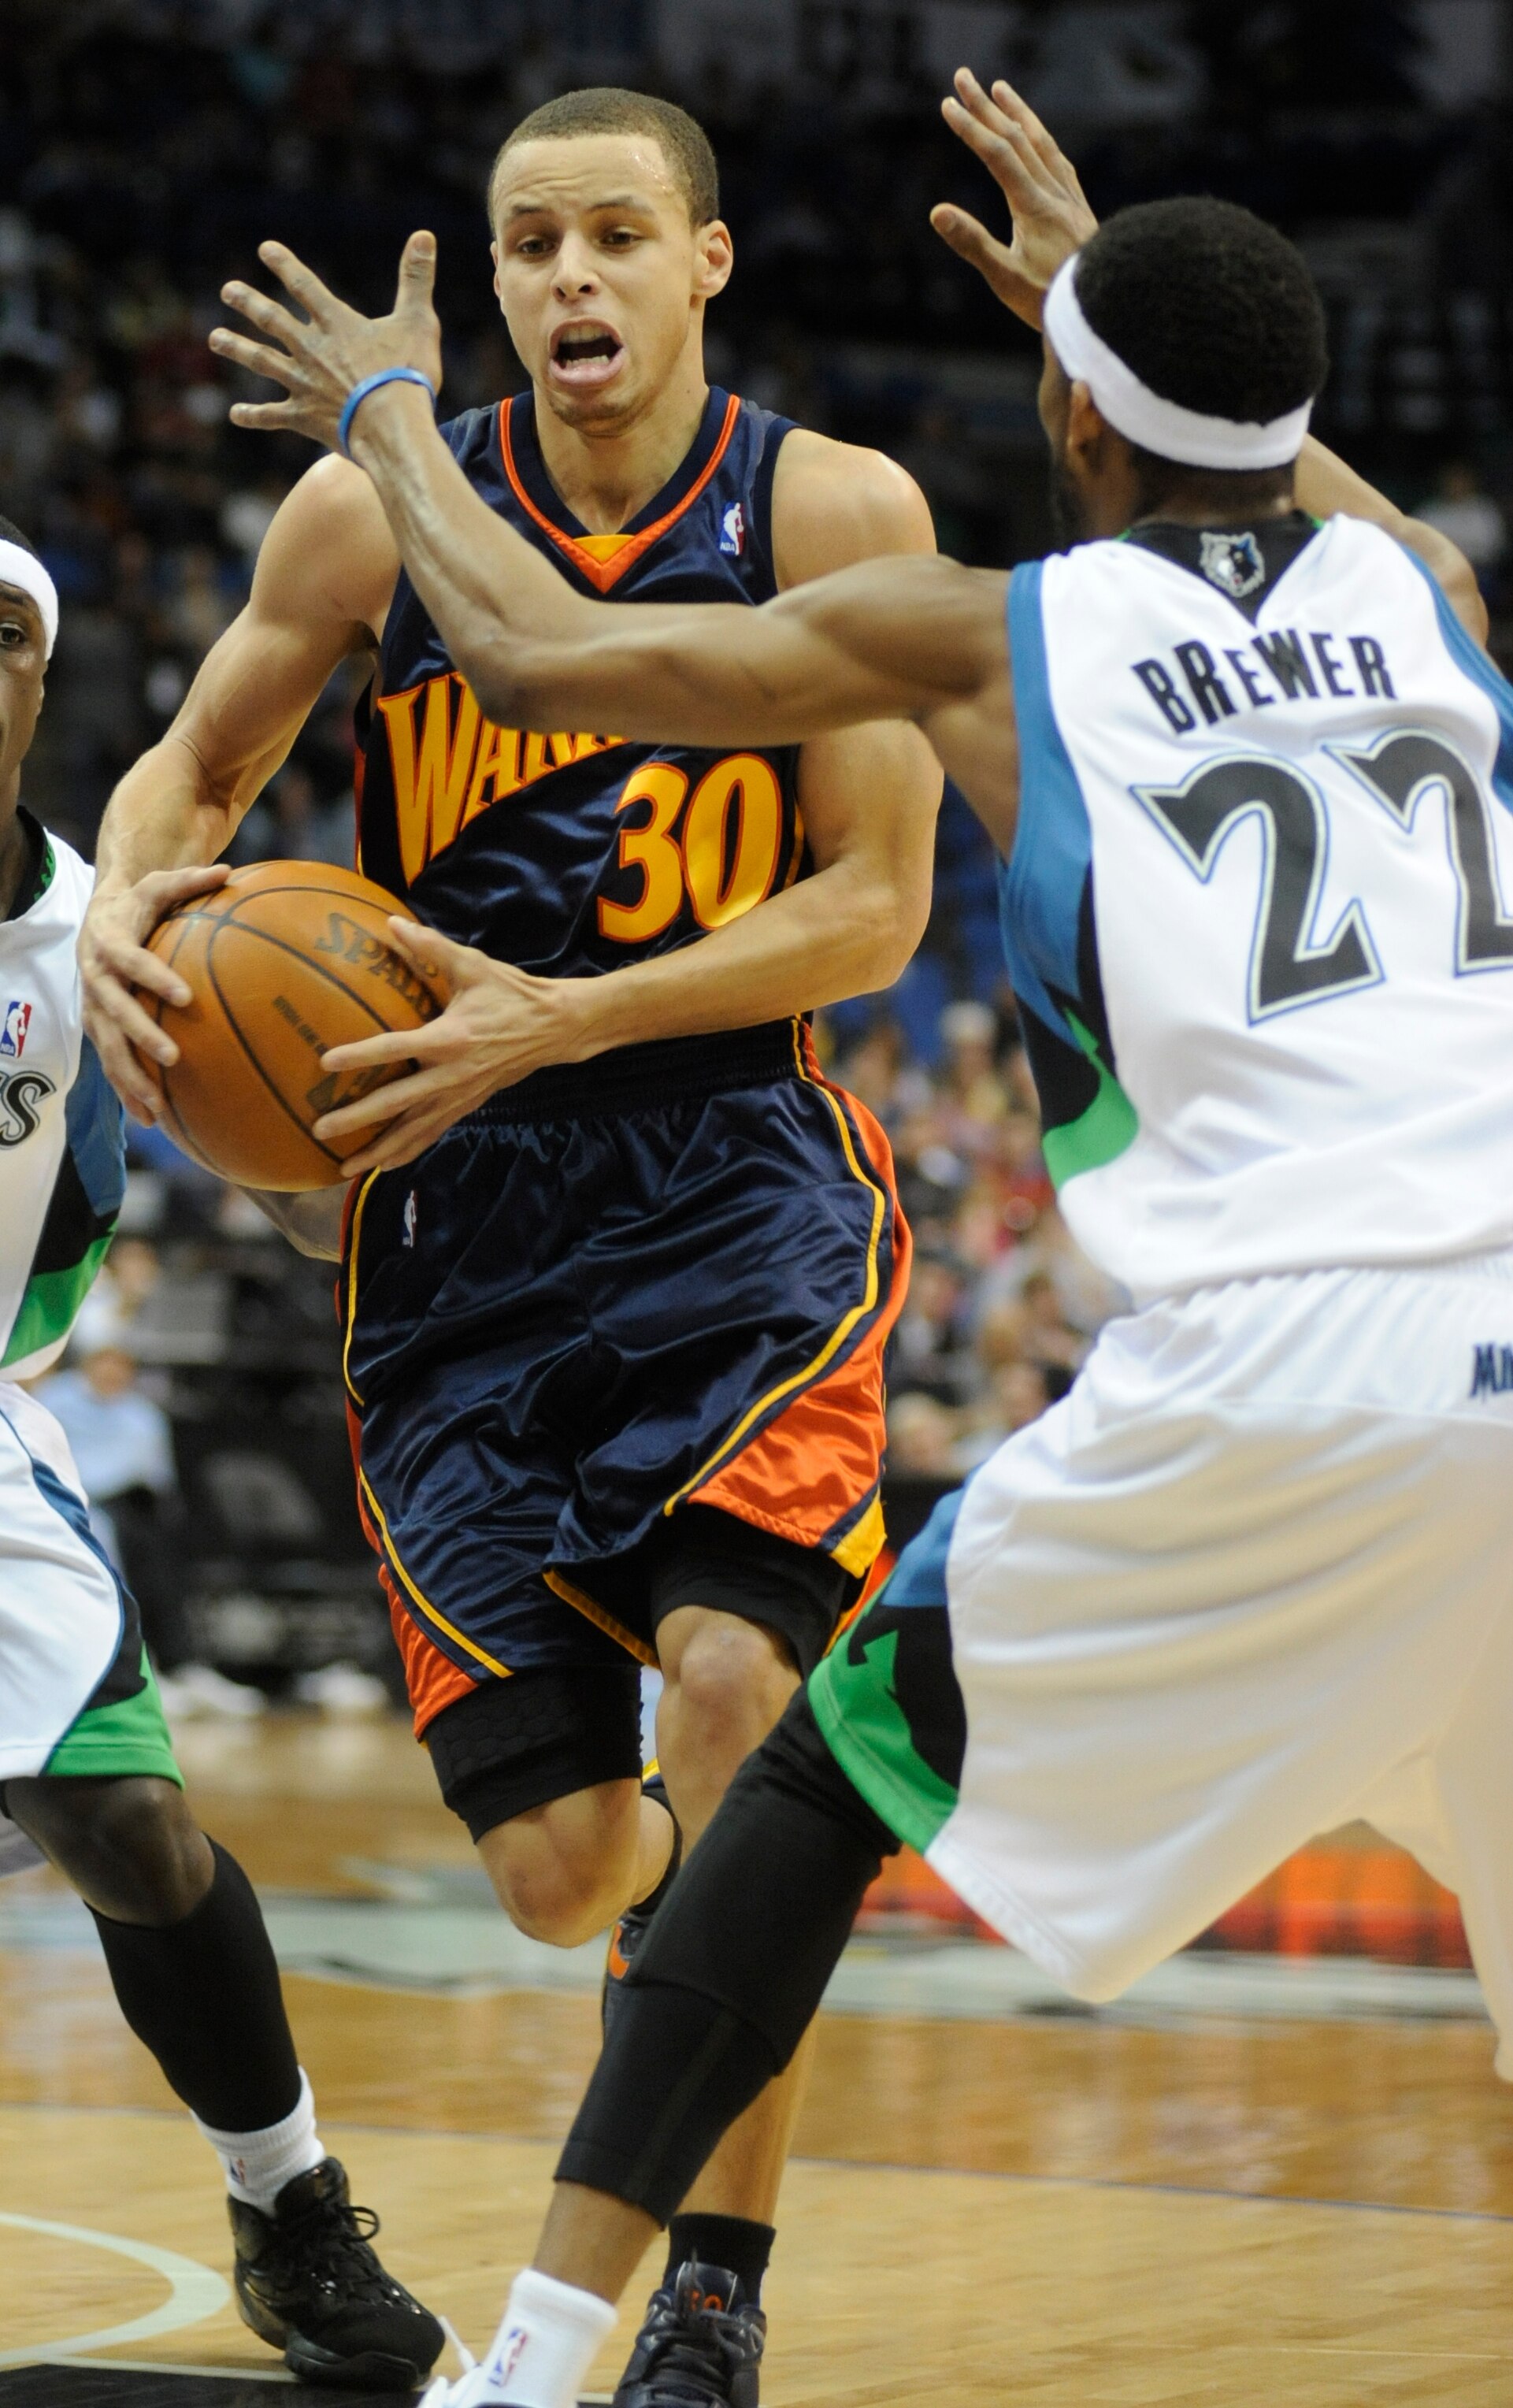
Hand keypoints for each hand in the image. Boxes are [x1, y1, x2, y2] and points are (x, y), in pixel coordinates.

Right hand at [81, 863, 230, 1123]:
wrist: (100, 915)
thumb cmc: (140, 901)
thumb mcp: (160, 882)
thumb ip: (190, 879)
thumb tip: (230, 870)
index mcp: (109, 942)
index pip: (131, 961)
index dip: (153, 977)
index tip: (184, 996)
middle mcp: (95, 978)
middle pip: (114, 1013)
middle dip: (140, 1038)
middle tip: (173, 1059)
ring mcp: (94, 1008)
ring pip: (108, 1048)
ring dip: (130, 1079)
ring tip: (157, 1108)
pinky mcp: (98, 1029)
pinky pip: (111, 1064)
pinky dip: (127, 1092)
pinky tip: (151, 1121)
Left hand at [210, 231, 442, 452]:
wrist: (392, 426)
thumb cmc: (408, 374)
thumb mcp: (418, 321)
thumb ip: (416, 279)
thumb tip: (425, 235)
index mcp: (337, 324)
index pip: (304, 286)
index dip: (284, 265)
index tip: (264, 249)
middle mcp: (312, 349)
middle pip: (272, 320)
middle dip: (248, 303)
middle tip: (227, 290)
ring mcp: (304, 383)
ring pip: (262, 361)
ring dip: (237, 347)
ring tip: (215, 338)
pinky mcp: (304, 417)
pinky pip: (272, 415)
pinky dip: (253, 415)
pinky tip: (235, 413)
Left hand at [310, 920, 595, 1174]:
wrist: (555, 1028)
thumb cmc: (512, 993)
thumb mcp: (473, 965)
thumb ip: (429, 947)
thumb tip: (390, 923)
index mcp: (451, 1037)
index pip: (396, 1048)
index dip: (361, 1056)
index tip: (326, 1063)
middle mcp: (453, 1073)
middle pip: (398, 1103)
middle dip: (359, 1119)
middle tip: (321, 1129)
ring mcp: (461, 1094)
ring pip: (415, 1129)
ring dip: (380, 1149)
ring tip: (346, 1167)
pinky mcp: (469, 1104)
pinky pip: (433, 1132)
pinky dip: (408, 1150)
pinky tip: (385, 1164)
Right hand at [931, 67, 1098, 328]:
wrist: (1102, 311)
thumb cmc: (1049, 302)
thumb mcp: (1005, 278)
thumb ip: (972, 243)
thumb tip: (937, 212)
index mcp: (1033, 207)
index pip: (997, 154)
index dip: (971, 127)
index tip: (948, 104)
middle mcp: (1055, 194)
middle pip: (1017, 138)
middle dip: (987, 106)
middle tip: (964, 77)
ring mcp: (1070, 201)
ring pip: (1043, 144)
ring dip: (1019, 114)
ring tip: (1001, 90)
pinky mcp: (1081, 213)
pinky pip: (1061, 164)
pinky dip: (1044, 143)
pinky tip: (1040, 139)